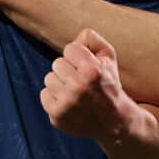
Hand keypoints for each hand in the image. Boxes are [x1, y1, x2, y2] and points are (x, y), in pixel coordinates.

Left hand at [39, 28, 138, 142]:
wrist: (114, 122)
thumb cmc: (108, 85)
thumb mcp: (109, 58)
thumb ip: (92, 39)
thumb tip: (77, 35)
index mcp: (92, 71)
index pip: (69, 49)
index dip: (78, 57)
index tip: (88, 68)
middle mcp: (78, 87)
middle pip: (57, 63)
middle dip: (68, 70)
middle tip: (82, 82)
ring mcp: (66, 103)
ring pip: (49, 79)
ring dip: (60, 83)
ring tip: (76, 93)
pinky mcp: (57, 116)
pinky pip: (44, 95)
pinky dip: (54, 97)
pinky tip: (69, 103)